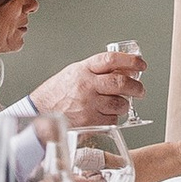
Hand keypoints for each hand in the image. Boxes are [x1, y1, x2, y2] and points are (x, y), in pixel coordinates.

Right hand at [31, 47, 146, 131]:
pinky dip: (113, 117)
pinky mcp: (90, 121)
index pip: (111, 60)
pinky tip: (105, 114)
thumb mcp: (74, 72)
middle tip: (140, 90)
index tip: (140, 64)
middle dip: (136, 87)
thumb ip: (96, 70)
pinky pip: (112, 119)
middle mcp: (86, 86)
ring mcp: (88, 104)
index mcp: (83, 70)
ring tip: (120, 103)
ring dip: (124, 104)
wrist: (40, 111)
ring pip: (120, 103)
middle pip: (121, 83)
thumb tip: (123, 70)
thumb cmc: (57, 92)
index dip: (130, 61)